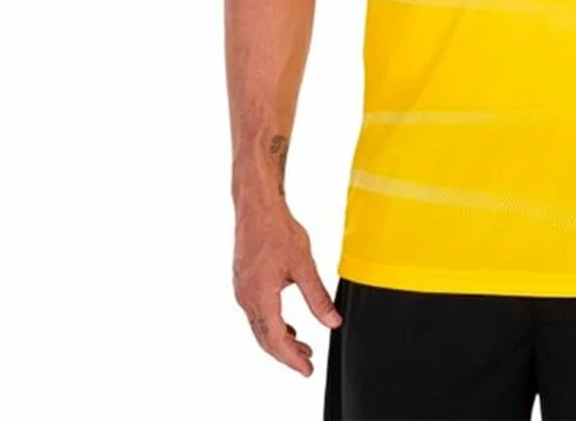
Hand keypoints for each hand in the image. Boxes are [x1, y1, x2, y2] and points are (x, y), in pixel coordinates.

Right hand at [232, 196, 341, 375]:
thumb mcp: (304, 266)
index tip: (308, 369)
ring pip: (260, 326)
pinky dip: (272, 324)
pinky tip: (288, 323)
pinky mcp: (244, 282)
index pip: (276, 340)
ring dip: (280, 338)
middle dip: (287, 353)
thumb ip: (318, 297)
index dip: (292, 358)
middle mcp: (246, 299)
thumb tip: (333, 322)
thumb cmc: (278, 231)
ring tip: (302, 344)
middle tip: (308, 362)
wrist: (256, 207)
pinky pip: (256, 313)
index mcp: (260, 298)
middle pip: (265, 338)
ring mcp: (242, 290)